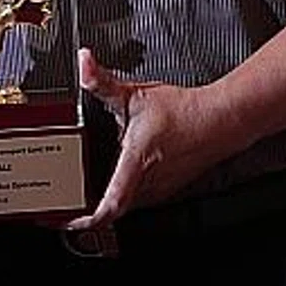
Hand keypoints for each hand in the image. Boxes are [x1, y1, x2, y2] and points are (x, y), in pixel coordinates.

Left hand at [66, 48, 231, 237]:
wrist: (222, 119)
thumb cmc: (183, 111)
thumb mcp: (134, 94)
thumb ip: (102, 81)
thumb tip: (83, 62)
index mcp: (136, 165)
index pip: (110, 206)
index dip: (87, 221)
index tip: (67, 222)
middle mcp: (148, 184)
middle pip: (112, 211)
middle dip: (87, 212)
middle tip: (63, 206)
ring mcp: (160, 189)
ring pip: (127, 205)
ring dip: (106, 203)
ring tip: (81, 196)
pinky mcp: (167, 187)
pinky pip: (139, 199)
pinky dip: (123, 196)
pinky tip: (114, 183)